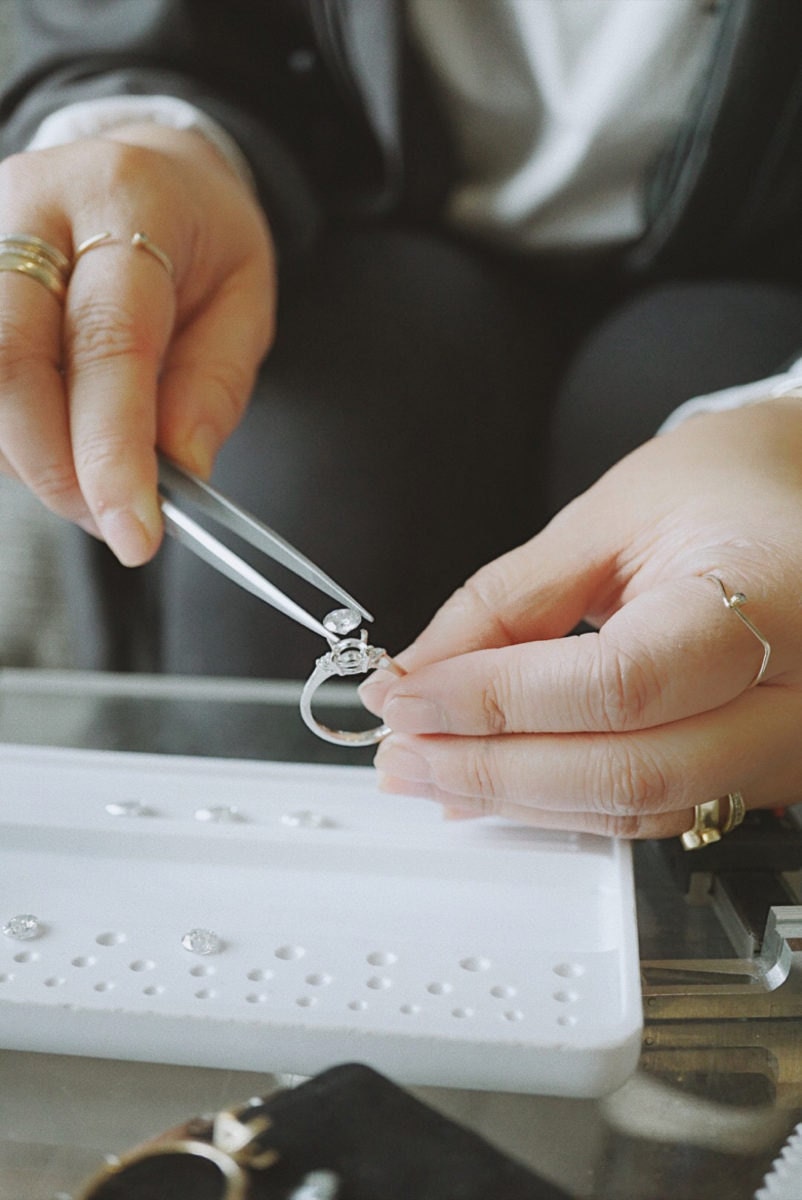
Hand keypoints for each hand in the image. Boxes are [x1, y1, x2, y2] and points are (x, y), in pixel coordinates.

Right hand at [0, 124, 274, 563]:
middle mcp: (35, 203)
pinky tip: (45, 441)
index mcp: (129, 203)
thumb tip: (180, 470)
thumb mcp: (243, 299)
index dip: (114, 451)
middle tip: (108, 521)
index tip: (134, 534)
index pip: (110, 342)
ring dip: (23, 454)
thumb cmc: (197, 239)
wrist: (142, 165)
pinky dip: (3, 433)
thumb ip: (213, 384)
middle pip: (11, 358)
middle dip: (55, 467)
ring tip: (85, 477)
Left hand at [361, 399, 801, 837]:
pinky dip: (563, 803)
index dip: (496, 702)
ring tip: (431, 769)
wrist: (796, 500)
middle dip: (491, 768)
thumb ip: (508, 601)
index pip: (617, 684)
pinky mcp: (765, 772)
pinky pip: (654, 809)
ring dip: (516, 798)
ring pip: (637, 807)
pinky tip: (498, 784)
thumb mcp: (608, 517)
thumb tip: (420, 672)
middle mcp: (794, 692)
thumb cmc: (725, 486)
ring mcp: (788, 745)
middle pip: (627, 770)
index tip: (408, 695)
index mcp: (769, 599)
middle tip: (403, 749)